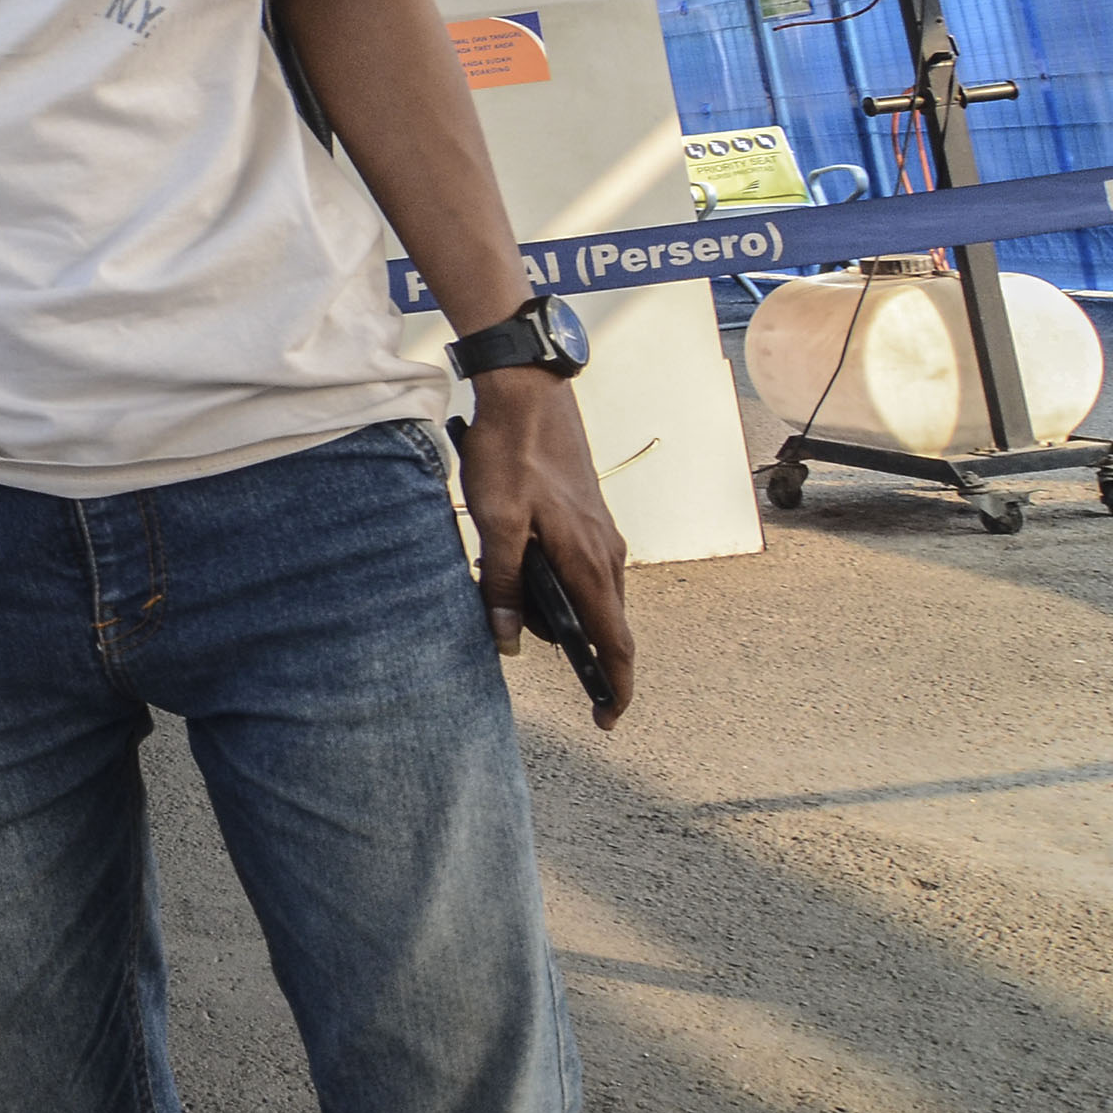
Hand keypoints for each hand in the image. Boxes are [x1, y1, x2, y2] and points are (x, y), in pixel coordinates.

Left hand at [454, 369, 636, 728]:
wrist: (528, 393)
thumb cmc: (511, 454)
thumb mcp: (496, 522)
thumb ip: (504, 584)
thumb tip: (509, 641)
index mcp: (590, 560)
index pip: (615, 641)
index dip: (615, 686)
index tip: (609, 719)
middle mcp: (608, 553)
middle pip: (605, 625)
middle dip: (578, 651)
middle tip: (530, 643)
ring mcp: (602, 535)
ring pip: (592, 597)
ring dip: (559, 611)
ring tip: (508, 591)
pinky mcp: (589, 520)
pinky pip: (583, 571)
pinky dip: (559, 585)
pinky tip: (519, 566)